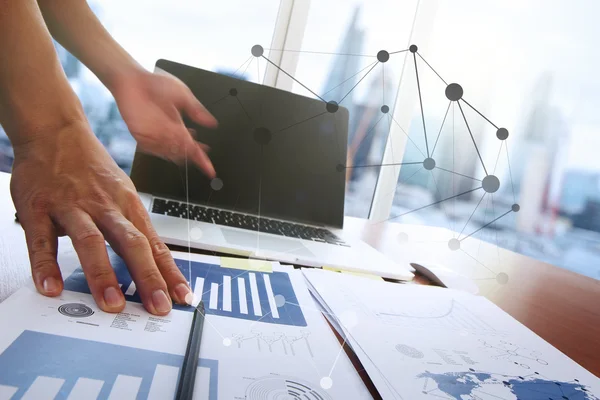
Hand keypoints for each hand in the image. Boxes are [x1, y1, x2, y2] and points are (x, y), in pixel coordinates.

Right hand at [10, 120, 191, 314]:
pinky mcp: (40, 208)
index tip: (183, 297)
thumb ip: (133, 229)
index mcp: (129, 206)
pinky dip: (46, 265)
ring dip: (103, 274)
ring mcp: (73, 207)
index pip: (155, 245)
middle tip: (158, 307)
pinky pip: (42, 239)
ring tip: (112, 304)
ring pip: (91, 241)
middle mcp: (106, 207)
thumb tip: (154, 264)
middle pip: (132, 243)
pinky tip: (50, 287)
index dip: (170, 273)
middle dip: (147, 278)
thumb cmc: (92, 169)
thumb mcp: (123, 195)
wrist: (56, 132)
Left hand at [112, 69, 217, 176]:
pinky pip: (151, 148)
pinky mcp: (140, 135)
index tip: (210, 169)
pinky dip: (160, 148)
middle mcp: (168, 134)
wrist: (132, 79)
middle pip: (182, 153)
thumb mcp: (183, 95)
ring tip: (186, 144)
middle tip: (200, 154)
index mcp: (179, 127)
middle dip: (192, 156)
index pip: (193, 148)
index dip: (202, 159)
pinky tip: (167, 141)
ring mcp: (154, 136)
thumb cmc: (156, 83)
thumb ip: (197, 111)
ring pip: (169, 152)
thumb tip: (212, 123)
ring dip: (178, 151)